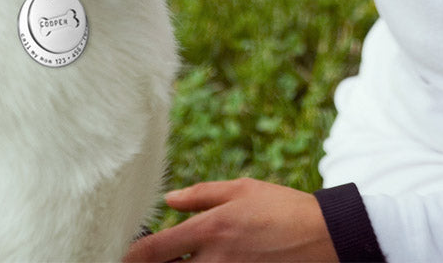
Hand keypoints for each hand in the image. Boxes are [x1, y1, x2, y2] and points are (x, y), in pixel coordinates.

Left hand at [122, 178, 338, 262]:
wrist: (320, 237)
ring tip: (175, 259)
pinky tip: (200, 262)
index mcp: (210, 228)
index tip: (121, 254)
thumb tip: (168, 201)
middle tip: (146, 258)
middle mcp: (213, 260)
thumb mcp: (241, 188)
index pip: (154, 252)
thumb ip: (201, 195)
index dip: (131, 256)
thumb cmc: (281, 206)